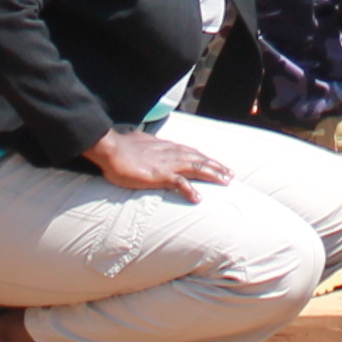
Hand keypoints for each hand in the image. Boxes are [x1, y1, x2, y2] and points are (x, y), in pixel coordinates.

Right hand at [85, 127, 232, 196]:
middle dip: (216, 167)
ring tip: (225, 182)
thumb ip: (150, 148)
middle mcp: (171, 153)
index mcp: (167, 147)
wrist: (111, 149)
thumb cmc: (122, 148)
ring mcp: (167, 164)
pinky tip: (198, 198)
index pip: (192, 152)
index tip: (217, 164)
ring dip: (212, 175)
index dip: (206, 158)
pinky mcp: (159, 175)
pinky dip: (190, 190)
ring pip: (196, 168)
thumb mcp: (141, 144)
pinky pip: (179, 183)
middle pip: (200, 159)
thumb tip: (150, 148)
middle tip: (230, 175)